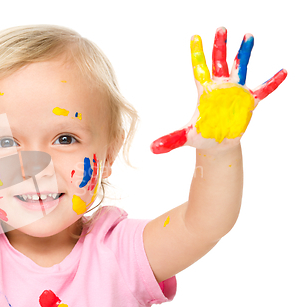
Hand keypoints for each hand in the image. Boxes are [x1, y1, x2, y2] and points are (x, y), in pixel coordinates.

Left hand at [151, 27, 286, 153]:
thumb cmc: (201, 136)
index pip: (199, 68)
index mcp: (204, 92)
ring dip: (243, 53)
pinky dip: (272, 82)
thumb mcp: (185, 137)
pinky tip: (282, 72)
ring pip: (240, 68)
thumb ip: (170, 140)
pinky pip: (263, 90)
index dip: (197, 53)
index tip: (194, 36)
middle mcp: (220, 87)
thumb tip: (152, 149)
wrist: (218, 144)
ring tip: (248, 36)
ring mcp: (235, 93)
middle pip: (219, 62)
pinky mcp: (248, 102)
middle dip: (220, 46)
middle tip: (220, 28)